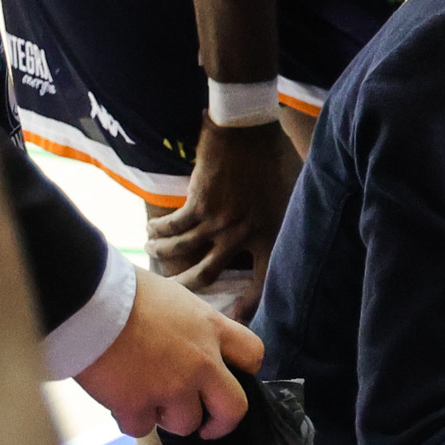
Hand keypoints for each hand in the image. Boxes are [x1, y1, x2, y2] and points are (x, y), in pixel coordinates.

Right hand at [78, 266, 257, 438]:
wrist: (86, 300)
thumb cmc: (125, 291)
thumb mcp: (175, 298)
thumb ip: (193, 326)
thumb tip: (193, 342)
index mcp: (211, 329)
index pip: (254, 355)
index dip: (245, 373)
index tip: (229, 381)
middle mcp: (200, 362)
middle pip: (234, 408)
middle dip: (220, 423)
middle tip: (206, 427)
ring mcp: (171, 387)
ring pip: (185, 424)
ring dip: (167, 417)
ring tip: (147, 398)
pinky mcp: (137, 405)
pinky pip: (142, 429)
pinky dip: (131, 419)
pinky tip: (119, 401)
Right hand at [146, 119, 302, 318]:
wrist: (248, 128)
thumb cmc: (276, 158)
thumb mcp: (293, 195)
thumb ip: (286, 222)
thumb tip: (291, 240)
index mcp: (272, 236)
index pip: (263, 284)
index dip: (248, 308)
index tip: (233, 316)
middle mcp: (244, 235)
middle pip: (208, 276)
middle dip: (187, 290)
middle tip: (175, 298)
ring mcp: (218, 221)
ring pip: (181, 254)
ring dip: (163, 258)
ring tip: (154, 256)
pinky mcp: (197, 204)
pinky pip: (172, 229)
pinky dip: (158, 232)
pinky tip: (151, 233)